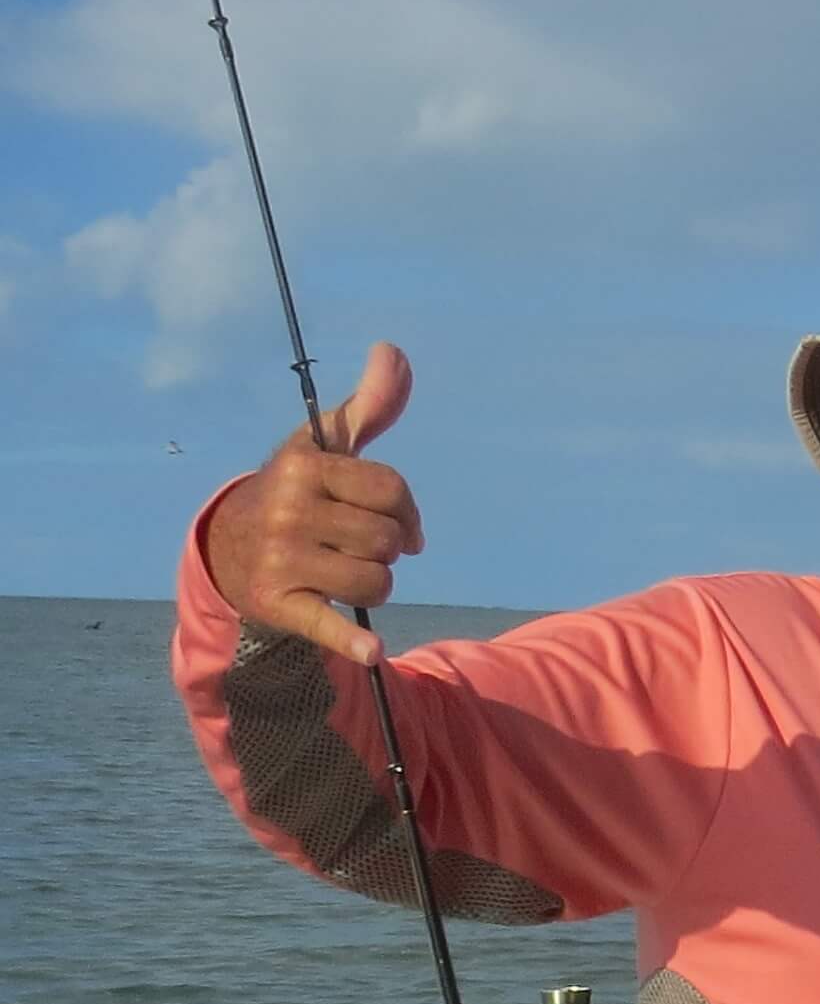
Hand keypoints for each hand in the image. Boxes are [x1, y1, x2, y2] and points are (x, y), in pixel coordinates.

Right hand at [201, 342, 425, 665]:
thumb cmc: (296, 492)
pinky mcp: (281, 604)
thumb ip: (368, 406)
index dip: (406, 512)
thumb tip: (392, 352)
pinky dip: (351, 642)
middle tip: (357, 545)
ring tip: (346, 572)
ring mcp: (283, 560)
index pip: (393, 492)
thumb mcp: (325, 446)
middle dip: (386, 547)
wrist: (229, 547)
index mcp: (304, 467)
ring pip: (376, 581)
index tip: (397, 522)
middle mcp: (289, 510)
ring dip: (375, 584)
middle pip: (388, 540)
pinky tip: (373, 651)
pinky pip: (328, 625)